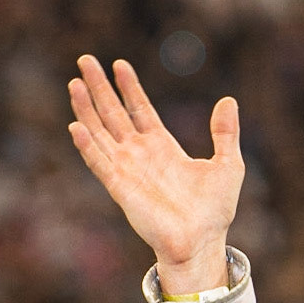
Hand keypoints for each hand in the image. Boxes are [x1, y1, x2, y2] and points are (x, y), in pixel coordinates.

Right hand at [67, 55, 243, 293]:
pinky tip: (77, 126)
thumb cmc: (215, 210)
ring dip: (86, 108)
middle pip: (114, 114)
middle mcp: (140, 155)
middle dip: (100, 87)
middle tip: (85, 60)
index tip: (119, 64)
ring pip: (100, 132)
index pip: (140, 109)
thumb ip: (225, 133)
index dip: (129, 87)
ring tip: (74, 82)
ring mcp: (127, 169)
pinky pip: (99, 162)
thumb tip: (229, 100)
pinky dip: (87, 145)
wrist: (202, 242)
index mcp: (163, 147)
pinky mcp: (120, 187)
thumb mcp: (228, 164)